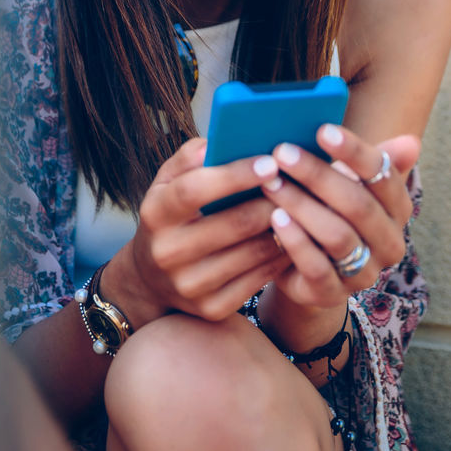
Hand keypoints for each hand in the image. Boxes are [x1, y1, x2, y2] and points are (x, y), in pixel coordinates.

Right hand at [122, 138, 289, 323]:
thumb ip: (189, 157)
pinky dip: (279, 256)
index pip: (196, 190)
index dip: (235, 175)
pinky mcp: (211, 308)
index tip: (270, 161)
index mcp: (156, 213)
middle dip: (272, 201)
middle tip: (296, 184)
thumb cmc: (170, 215)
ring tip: (300, 208)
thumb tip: (216, 142)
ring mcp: (190, 285)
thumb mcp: (167, 182)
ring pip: (253, 253)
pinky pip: (258, 279)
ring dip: (282, 228)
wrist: (150, 278)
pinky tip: (290, 238)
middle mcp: (168, 252)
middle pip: (234, 224)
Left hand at [257, 125, 419, 307]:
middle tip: (282, 153)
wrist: (304, 266)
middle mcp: (390, 243)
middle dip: (317, 175)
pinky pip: (318, 268)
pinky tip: (276, 218)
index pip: (383, 175)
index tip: (323, 130)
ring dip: (301, 206)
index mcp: (398, 209)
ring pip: (337, 236)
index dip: (355, 152)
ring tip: (272, 183)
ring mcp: (365, 273)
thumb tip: (412, 141)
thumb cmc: (328, 209)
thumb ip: (370, 161)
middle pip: (358, 205)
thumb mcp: (347, 182)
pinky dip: (296, 241)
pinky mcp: (335, 294)